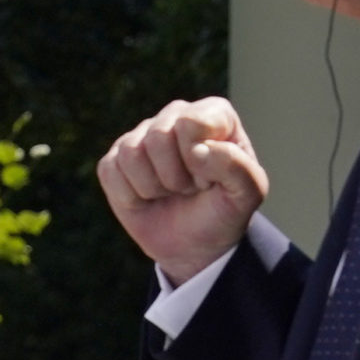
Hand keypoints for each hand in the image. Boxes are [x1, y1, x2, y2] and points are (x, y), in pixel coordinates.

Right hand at [98, 98, 270, 283]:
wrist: (194, 245)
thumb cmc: (223, 212)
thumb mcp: (248, 195)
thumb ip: (239, 168)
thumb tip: (197, 151)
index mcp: (212, 114)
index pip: (191, 122)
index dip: (199, 160)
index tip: (211, 179)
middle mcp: (175, 116)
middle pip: (158, 137)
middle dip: (176, 177)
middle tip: (190, 189)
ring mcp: (141, 136)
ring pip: (132, 154)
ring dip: (153, 188)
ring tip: (170, 192)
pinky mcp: (115, 160)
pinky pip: (111, 171)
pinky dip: (130, 197)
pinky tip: (147, 198)